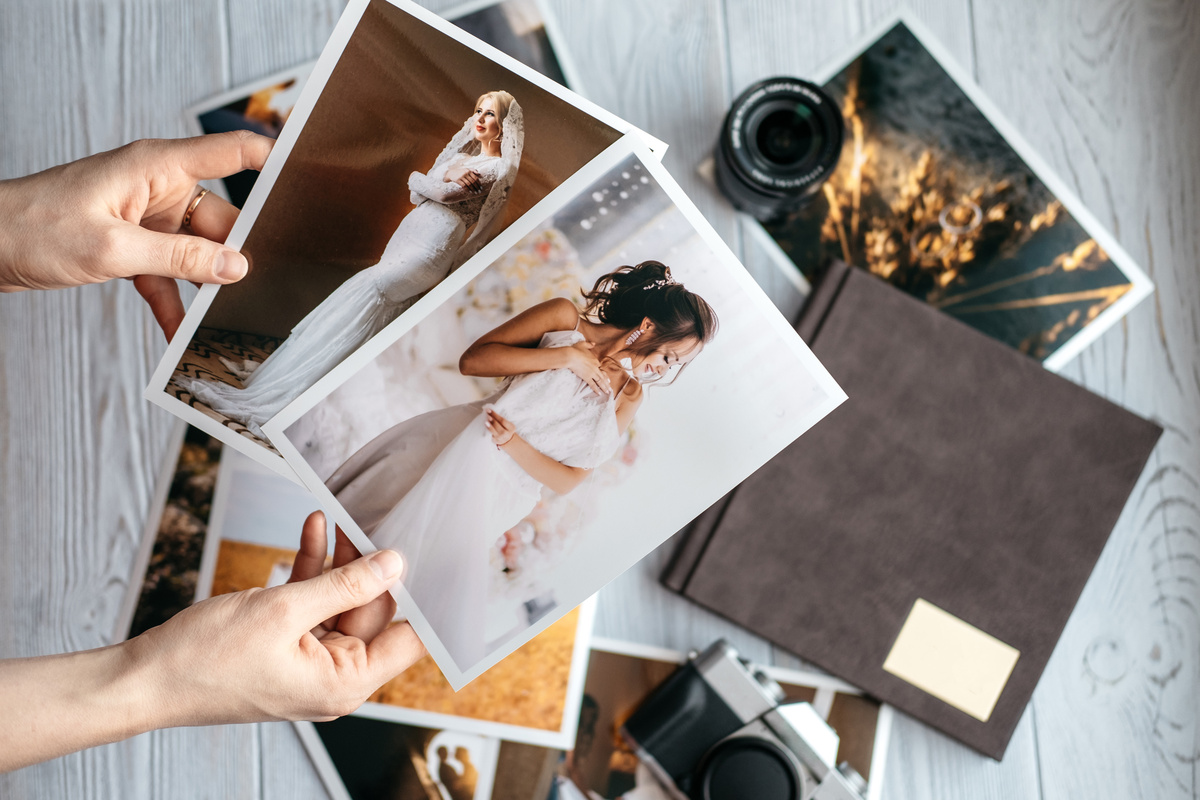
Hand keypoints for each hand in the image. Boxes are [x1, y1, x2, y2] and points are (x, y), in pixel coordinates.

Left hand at [0, 131, 273, 339]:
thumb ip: (181, 258)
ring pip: (196, 250)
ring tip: (223, 318)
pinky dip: (173, 301)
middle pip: (220, 217)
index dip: (272, 160)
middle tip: (258, 288)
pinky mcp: (130, 244)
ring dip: (204, 284)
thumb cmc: (33, 227)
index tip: (308, 182)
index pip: (231, 152)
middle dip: (236, 253)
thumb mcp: (114, 248)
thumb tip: (236, 267)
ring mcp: (144, 217)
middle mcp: (156, 187)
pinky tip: (179, 333)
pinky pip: (166, 273)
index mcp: (156, 167)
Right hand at [126, 511, 424, 723]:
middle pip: (373, 613)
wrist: (146, 677)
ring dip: (338, 561)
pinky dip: (311, 571)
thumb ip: (344, 585)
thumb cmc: (205, 660)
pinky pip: (312, 604)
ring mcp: (309, 660)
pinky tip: (312, 532)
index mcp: (344, 684)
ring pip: (340, 602)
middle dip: (369, 566)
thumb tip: (392, 564)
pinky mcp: (287, 645)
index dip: (421, 598)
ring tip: (337, 518)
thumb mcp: (284, 611)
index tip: (429, 557)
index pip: (408, 641)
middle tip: (369, 521)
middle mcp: (333, 677)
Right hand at [445, 165, 483, 192]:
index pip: (475, 178)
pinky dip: (467, 189)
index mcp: (468, 171)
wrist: (451, 173)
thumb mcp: (466, 169)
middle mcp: (465, 173)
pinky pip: (464, 186)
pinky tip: (470, 192)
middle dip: (477, 187)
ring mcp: (461, 176)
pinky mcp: (457, 180)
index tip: (481, 187)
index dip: (479, 183)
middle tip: (479, 191)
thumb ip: (473, 170)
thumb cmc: (460, 172)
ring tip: (475, 192)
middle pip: (473, 181)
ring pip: (469, 184)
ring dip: (473, 189)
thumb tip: (479, 174)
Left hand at [485, 407, 516, 446]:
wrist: (506, 439)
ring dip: (489, 426)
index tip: (490, 410)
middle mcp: (507, 433)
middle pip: (498, 426)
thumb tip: (491, 411)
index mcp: (511, 427)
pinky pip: (490, 435)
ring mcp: (500, 438)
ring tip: (485, 421)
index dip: (495, 415)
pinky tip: (485, 426)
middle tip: (487, 414)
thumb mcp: (508, 424)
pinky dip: (487, 430)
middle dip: (492, 419)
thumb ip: (501, 419)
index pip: (502, 420)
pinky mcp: (495, 441)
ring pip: (494, 431)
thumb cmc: (506, 428)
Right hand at [562, 340, 611, 395]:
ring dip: (604, 387)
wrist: (571, 356)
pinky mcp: (587, 377)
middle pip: (603, 376)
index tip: (606, 377)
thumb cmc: (575, 350)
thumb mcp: (583, 344)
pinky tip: (599, 393)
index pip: (600, 368)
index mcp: (595, 360)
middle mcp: (595, 367)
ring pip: (600, 381)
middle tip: (610, 388)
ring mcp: (592, 373)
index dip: (604, 373)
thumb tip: (593, 344)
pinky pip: (593, 384)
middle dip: (607, 383)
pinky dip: (596, 389)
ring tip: (607, 392)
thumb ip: (589, 344)